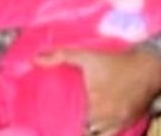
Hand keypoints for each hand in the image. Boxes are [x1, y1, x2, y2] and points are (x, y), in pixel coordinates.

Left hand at [36, 48, 160, 135]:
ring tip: (82, 123)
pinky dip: (106, 130)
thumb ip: (60, 56)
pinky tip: (99, 124)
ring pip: (103, 135)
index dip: (69, 125)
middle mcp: (109, 119)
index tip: (58, 121)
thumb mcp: (86, 56)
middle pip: (90, 132)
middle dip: (80, 128)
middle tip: (68, 121)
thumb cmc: (115, 63)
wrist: (148, 66)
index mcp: (96, 107)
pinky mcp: (132, 120)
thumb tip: (35, 59)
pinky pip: (116, 133)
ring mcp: (122, 122)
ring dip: (93, 130)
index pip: (80, 127)